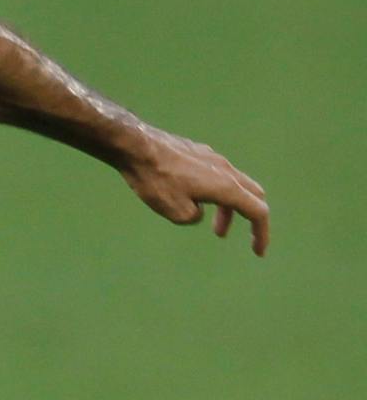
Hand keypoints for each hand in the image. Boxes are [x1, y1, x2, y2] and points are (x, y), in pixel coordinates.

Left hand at [121, 128, 269, 255]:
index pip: (257, 212)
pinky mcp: (201, 153)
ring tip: (215, 229)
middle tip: (230, 236)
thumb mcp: (175, 211)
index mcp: (226, 187)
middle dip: (247, 219)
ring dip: (228, 209)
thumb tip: (197, 211)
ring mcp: (214, 159)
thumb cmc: (156, 180)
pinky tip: (194, 200)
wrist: (137, 146)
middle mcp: (226, 170)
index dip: (261, 234)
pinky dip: (216, 194)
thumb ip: (193, 217)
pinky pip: (218, 176)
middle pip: (252, 195)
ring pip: (234, 185)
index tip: (258, 252)